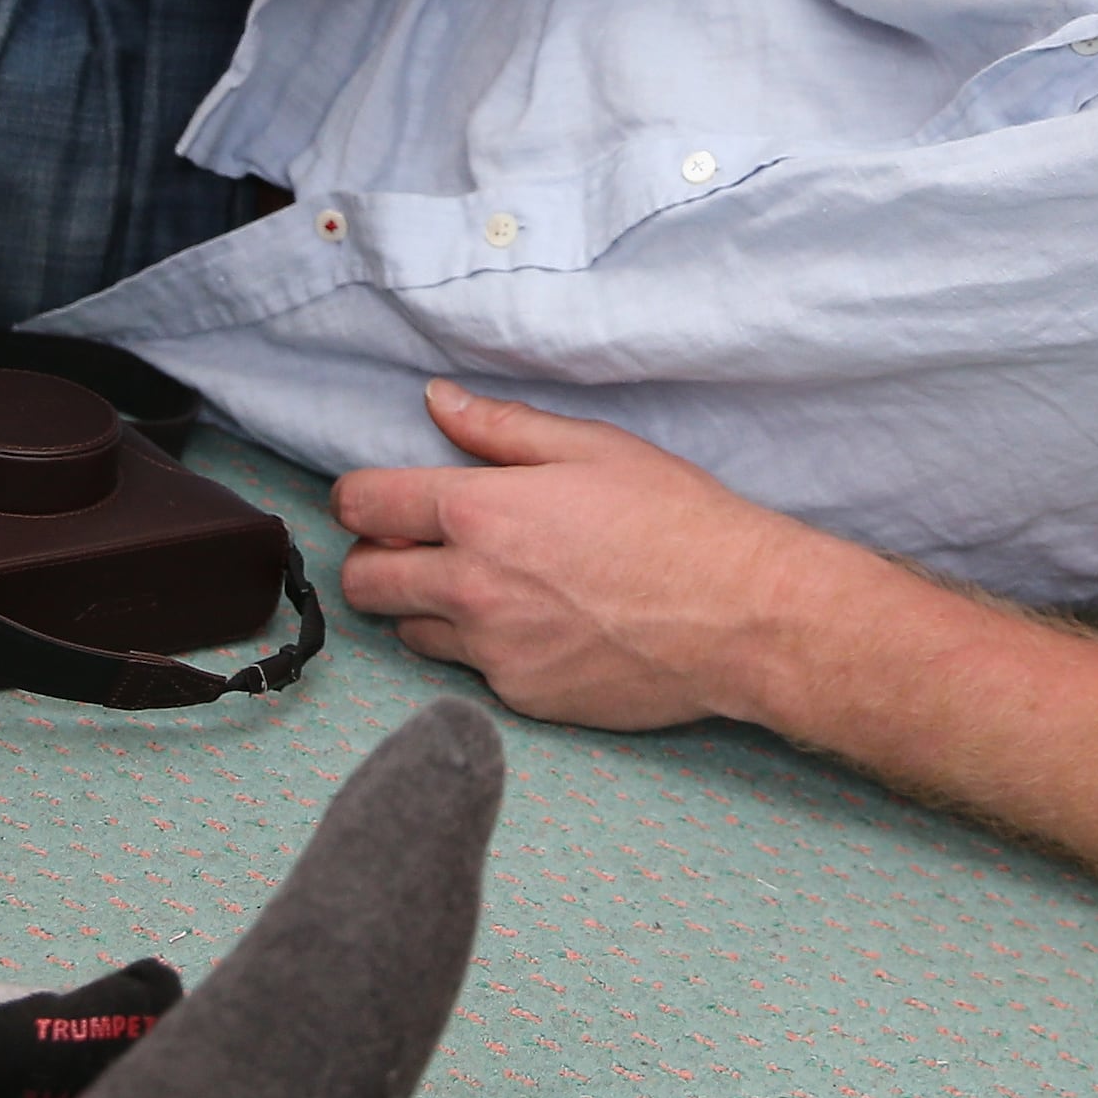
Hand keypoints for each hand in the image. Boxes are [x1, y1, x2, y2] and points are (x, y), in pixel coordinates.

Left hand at [333, 379, 826, 729]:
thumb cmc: (677, 523)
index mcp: (479, 513)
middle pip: (363, 581)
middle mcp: (470, 586)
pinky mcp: (521, 697)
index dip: (357, 497)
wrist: (740, 618)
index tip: (374, 498)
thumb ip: (500, 428)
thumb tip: (437, 401)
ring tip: (478, 586)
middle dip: (373, 559)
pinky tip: (534, 625)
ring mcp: (492, 651)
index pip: (363, 505)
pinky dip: (483, 648)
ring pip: (407, 632)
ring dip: (423, 607)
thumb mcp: (592, 448)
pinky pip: (469, 670)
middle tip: (412, 546)